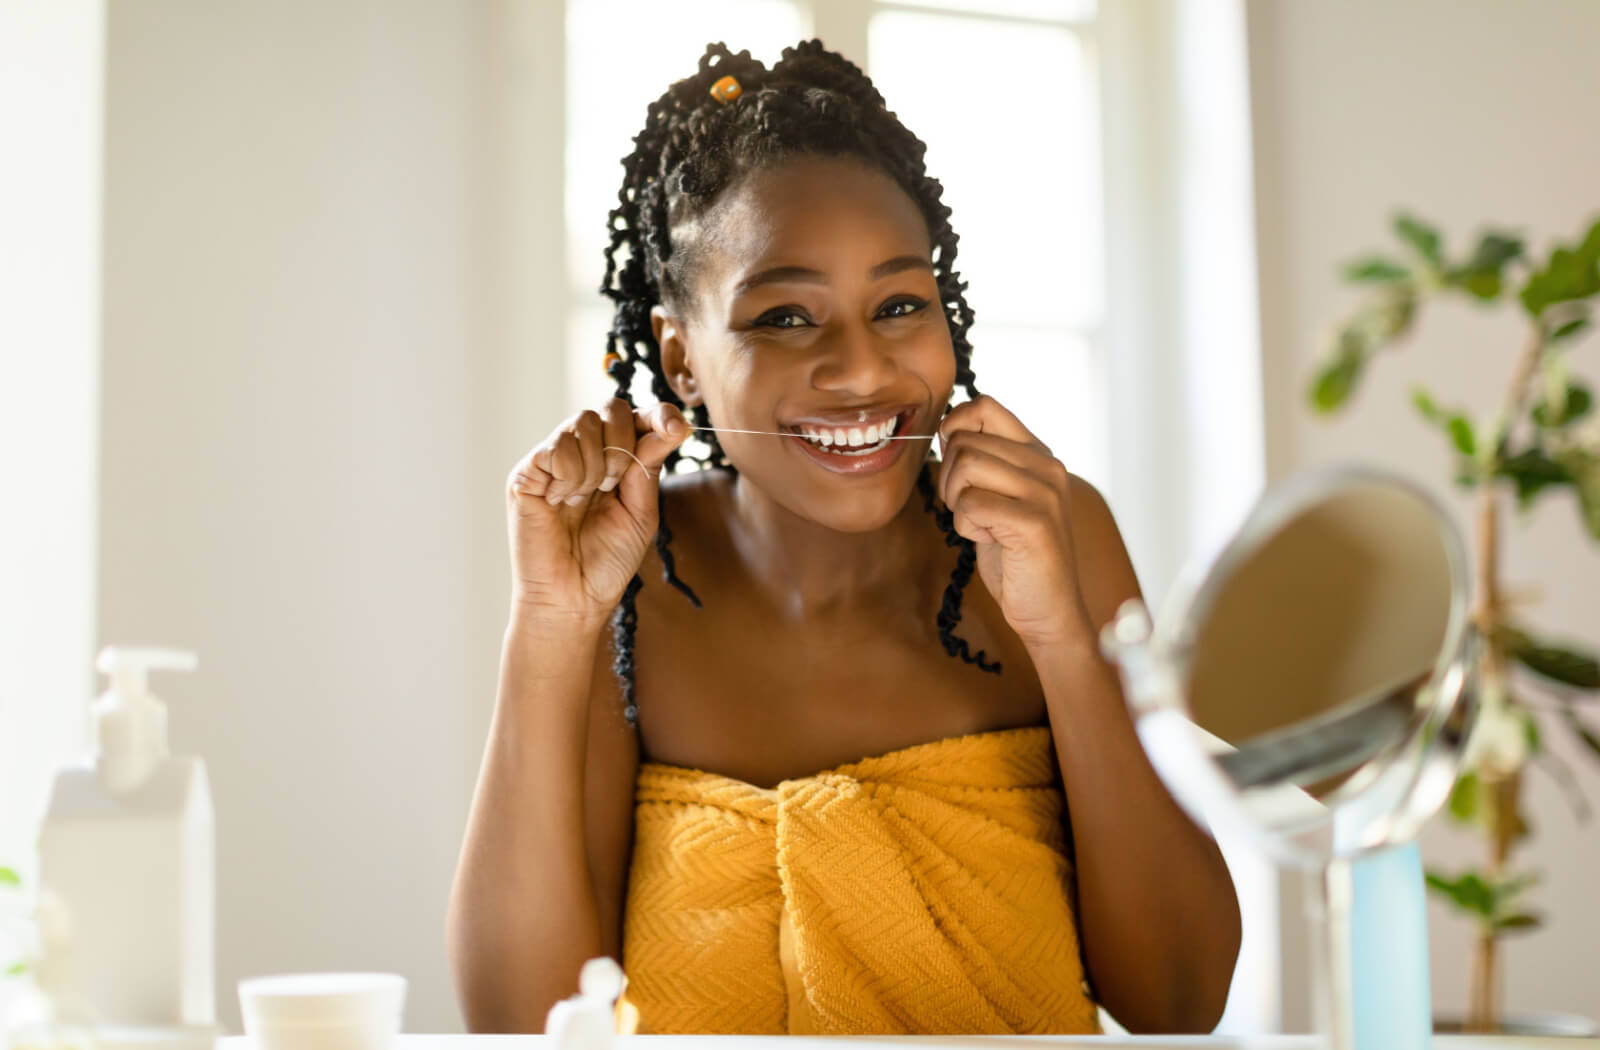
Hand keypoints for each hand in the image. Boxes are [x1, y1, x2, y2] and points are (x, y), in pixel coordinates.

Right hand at [506, 399, 689, 626]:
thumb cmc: (606, 562)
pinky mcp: (527, 473)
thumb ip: (649, 465)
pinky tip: (562, 501)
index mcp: (612, 460)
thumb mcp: (641, 511)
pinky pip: (557, 447)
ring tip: (586, 499)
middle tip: (614, 485)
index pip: (634, 417)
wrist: (574, 599)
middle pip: (610, 408)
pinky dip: (570, 475)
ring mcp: (553, 460)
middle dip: (623, 443)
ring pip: (583, 423)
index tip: (677, 427)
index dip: (658, 413)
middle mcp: (582, 453)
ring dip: (596, 465)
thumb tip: (674, 424)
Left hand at [936, 395, 1092, 650]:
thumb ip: (984, 463)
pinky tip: (988, 539)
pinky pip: (971, 503)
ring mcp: (1044, 492)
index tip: (950, 460)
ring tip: (977, 523)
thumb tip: (946, 429)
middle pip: (966, 440)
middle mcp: (1046, 465)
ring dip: (955, 500)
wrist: (1048, 609)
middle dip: (948, 476)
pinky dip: (965, 524)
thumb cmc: (1016, 555)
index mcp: (1038, 453)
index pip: (984, 405)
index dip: (953, 426)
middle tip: (964, 508)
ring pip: (966, 465)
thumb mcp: (1001, 497)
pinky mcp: (1034, 522)